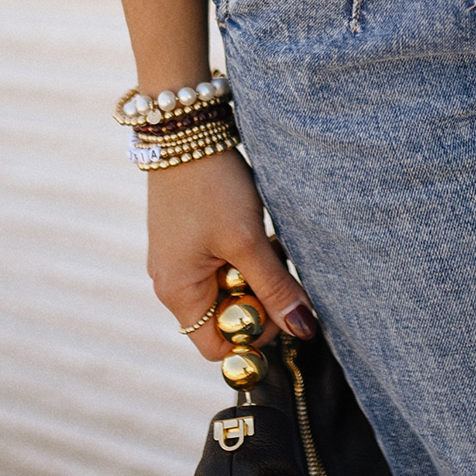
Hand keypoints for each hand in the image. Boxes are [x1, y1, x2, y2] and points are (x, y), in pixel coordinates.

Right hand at [146, 150, 316, 361]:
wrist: (185, 130)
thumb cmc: (210, 186)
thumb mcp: (247, 240)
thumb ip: (275, 287)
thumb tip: (303, 330)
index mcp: (177, 292)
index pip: (219, 346)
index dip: (255, 333)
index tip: (280, 301)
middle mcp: (172, 282)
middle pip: (225, 318)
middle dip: (259, 299)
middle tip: (279, 265)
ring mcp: (180, 260)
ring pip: (229, 290)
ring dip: (256, 275)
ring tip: (271, 243)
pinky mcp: (190, 240)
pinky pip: (224, 267)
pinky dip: (247, 257)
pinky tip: (260, 233)